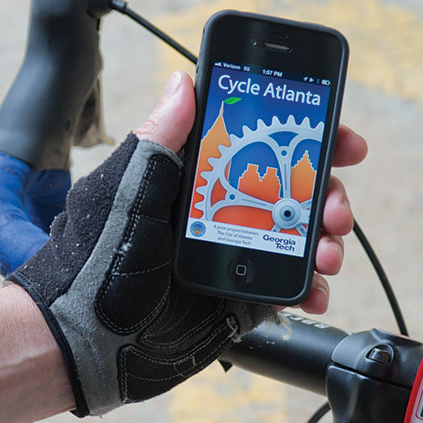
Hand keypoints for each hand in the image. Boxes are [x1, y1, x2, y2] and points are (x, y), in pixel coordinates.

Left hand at [10, 71, 365, 416]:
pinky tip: (315, 290)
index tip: (338, 136)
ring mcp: (234, 254)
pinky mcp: (241, 299)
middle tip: (334, 208)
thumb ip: (160, 141)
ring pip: (300, 235)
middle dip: (327, 192)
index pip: (258, 140)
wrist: (84, 340)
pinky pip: (290, 286)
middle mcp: (220, 209)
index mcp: (194, 175)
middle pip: (294, 187)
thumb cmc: (95, 261)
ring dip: (326, 238)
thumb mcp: (126, 191)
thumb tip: (184, 83)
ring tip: (327, 253)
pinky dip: (312, 287)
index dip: (305, 134)